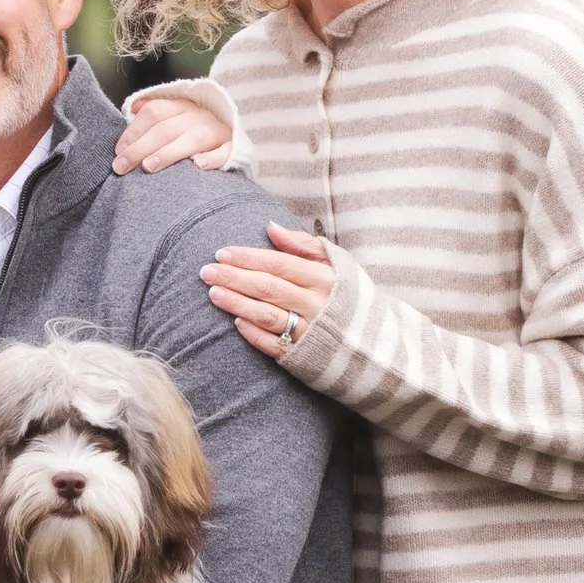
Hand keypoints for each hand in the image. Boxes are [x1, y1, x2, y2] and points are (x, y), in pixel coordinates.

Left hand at [112, 85, 239, 172]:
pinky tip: (198, 165)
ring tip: (148, 167)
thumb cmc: (190, 133)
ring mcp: (217, 131)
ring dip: (169, 153)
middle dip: (140, 148)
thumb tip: (132, 109)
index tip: (118, 151)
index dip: (134, 130)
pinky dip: (213, 158)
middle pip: (167, 129)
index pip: (154, 112)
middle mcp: (199, 116)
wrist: (231, 138)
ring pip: (193, 140)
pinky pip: (224, 153)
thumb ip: (153, 117)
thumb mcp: (173, 118)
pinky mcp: (233, 148)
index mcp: (181, 106)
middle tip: (121, 167)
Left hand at [202, 221, 337, 359]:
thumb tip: (271, 227)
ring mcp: (310, 331)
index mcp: (323, 278)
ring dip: (237, 304)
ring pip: (266, 315)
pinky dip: (254, 334)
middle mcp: (316, 304)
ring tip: (213, 294)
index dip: (248, 258)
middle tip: (206, 271)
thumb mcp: (337, 264)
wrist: (377, 342)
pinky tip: (235, 323)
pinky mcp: (303, 355)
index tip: (222, 253)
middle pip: (267, 287)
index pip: (278, 264)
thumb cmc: (348, 296)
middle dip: (234, 278)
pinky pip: (274, 345)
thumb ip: (304, 245)